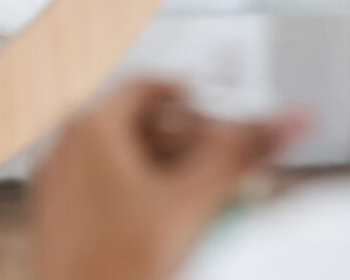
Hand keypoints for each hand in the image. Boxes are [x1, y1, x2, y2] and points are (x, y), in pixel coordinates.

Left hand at [29, 81, 304, 279]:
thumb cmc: (118, 266)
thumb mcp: (191, 204)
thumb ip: (241, 154)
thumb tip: (291, 119)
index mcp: (89, 128)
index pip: (150, 88)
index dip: (196, 102)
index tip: (224, 120)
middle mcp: (65, 148)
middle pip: (138, 125)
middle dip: (189, 144)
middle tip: (226, 167)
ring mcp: (58, 185)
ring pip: (124, 161)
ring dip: (170, 174)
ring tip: (206, 202)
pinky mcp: (61, 221)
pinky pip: (108, 193)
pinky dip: (144, 199)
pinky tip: (173, 230)